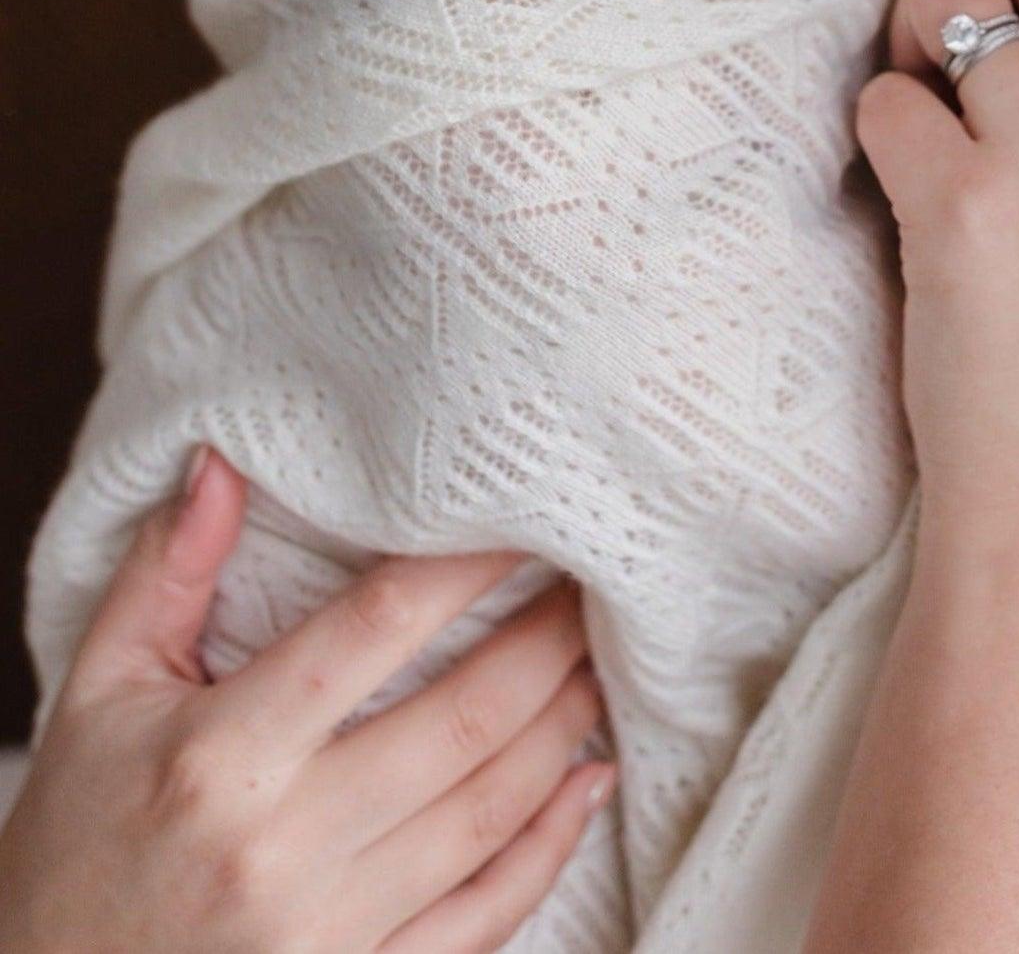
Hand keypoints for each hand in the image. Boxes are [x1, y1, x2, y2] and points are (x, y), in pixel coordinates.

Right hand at [0, 451, 611, 953]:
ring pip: (489, 810)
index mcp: (220, 754)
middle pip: (462, 720)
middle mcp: (283, 845)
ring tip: (594, 660)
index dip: (467, 566)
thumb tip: (223, 460)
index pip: (375, 628)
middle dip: (544, 642)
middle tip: (587, 585)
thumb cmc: (75, 838)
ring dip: (562, 727)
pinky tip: (589, 783)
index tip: (524, 520)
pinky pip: (485, 917)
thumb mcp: (99, 694)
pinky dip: (551, 847)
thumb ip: (167, 573)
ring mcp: (329, 931)